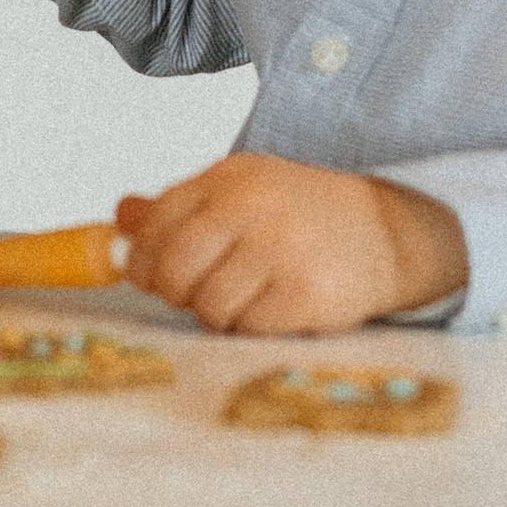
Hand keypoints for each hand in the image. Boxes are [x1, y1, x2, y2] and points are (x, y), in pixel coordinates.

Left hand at [116, 151, 467, 333]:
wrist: (385, 232)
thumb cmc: (301, 213)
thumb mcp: (243, 190)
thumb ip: (180, 206)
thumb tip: (120, 217)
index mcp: (230, 177)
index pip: (156, 223)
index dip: (141, 259)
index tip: (148, 275)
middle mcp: (253, 208)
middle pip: (172, 270)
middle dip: (175, 292)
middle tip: (196, 292)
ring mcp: (282, 251)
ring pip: (208, 307)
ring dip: (218, 313)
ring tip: (246, 295)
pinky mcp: (306, 295)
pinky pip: (247, 329)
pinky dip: (252, 326)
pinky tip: (276, 305)